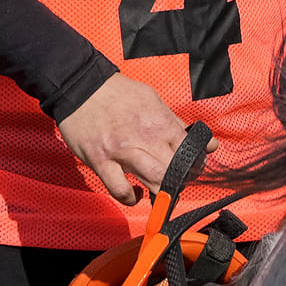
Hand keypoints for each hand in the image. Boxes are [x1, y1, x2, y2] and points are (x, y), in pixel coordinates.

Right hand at [59, 74, 214, 206]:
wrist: (80, 87)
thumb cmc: (118, 94)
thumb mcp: (153, 99)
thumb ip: (176, 123)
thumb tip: (205, 142)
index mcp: (159, 121)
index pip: (188, 151)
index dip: (195, 164)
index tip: (192, 168)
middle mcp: (144, 138)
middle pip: (174, 171)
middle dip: (180, 181)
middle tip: (176, 181)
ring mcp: (122, 152)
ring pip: (154, 183)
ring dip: (161, 192)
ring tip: (159, 190)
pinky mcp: (101, 162)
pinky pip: (120, 190)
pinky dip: (131, 198)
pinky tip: (135, 194)